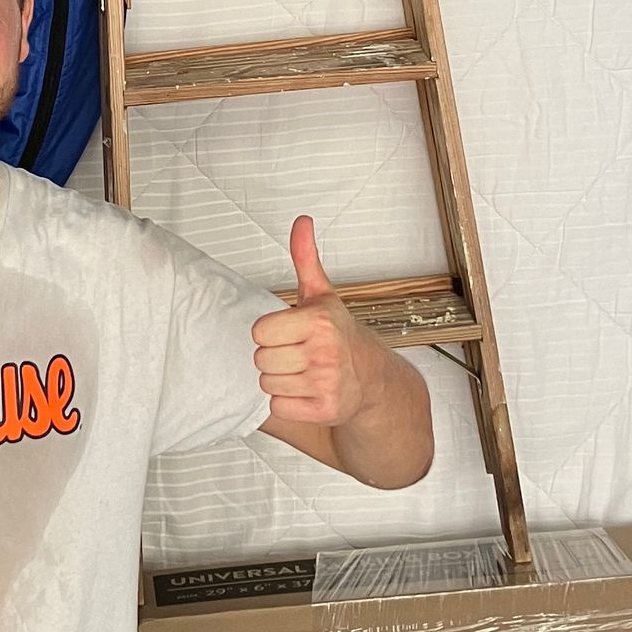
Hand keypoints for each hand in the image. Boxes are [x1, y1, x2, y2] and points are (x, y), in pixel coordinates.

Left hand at [251, 217, 373, 433]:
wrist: (371, 377)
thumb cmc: (338, 333)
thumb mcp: (321, 294)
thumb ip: (305, 257)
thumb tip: (302, 221)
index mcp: (319, 320)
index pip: (259, 331)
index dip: (270, 332)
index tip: (289, 332)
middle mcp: (325, 351)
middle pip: (261, 359)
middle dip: (274, 357)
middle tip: (297, 353)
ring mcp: (327, 382)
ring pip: (267, 384)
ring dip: (280, 381)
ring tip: (303, 371)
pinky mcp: (325, 409)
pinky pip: (278, 407)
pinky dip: (288, 403)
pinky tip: (307, 391)